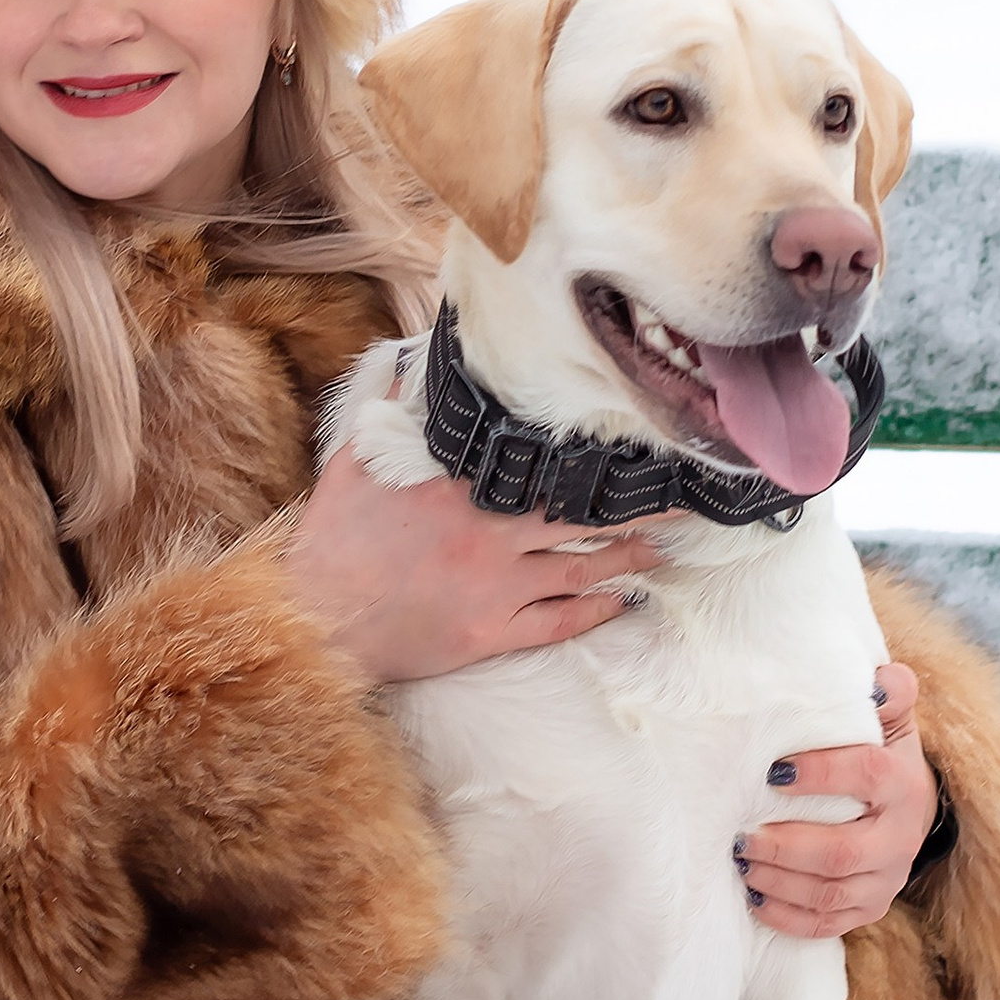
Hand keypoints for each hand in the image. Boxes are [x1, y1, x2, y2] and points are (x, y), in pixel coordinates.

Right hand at [284, 440, 667, 686]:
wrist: (316, 616)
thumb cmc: (334, 539)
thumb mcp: (354, 459)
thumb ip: (388, 409)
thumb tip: (410, 366)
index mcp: (465, 486)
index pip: (549, 468)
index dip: (598, 464)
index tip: (636, 453)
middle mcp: (492, 533)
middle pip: (582, 518)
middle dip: (637, 511)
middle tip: (682, 504)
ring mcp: (497, 587)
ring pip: (581, 569)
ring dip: (627, 559)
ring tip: (662, 551)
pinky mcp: (491, 632)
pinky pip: (558, 621)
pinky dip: (595, 611)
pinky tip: (622, 603)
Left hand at [735, 661, 937, 940]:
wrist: (911, 808)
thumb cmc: (884, 754)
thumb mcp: (890, 720)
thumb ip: (889, 693)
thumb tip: (876, 682)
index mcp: (903, 783)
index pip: (868, 776)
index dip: (822, 773)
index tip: (772, 772)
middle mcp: (900, 837)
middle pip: (843, 852)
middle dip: (786, 847)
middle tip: (742, 835)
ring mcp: (886, 879)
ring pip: (830, 894)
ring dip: (779, 882)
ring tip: (740, 862)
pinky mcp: (869, 907)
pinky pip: (828, 925)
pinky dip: (787, 917)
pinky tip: (754, 898)